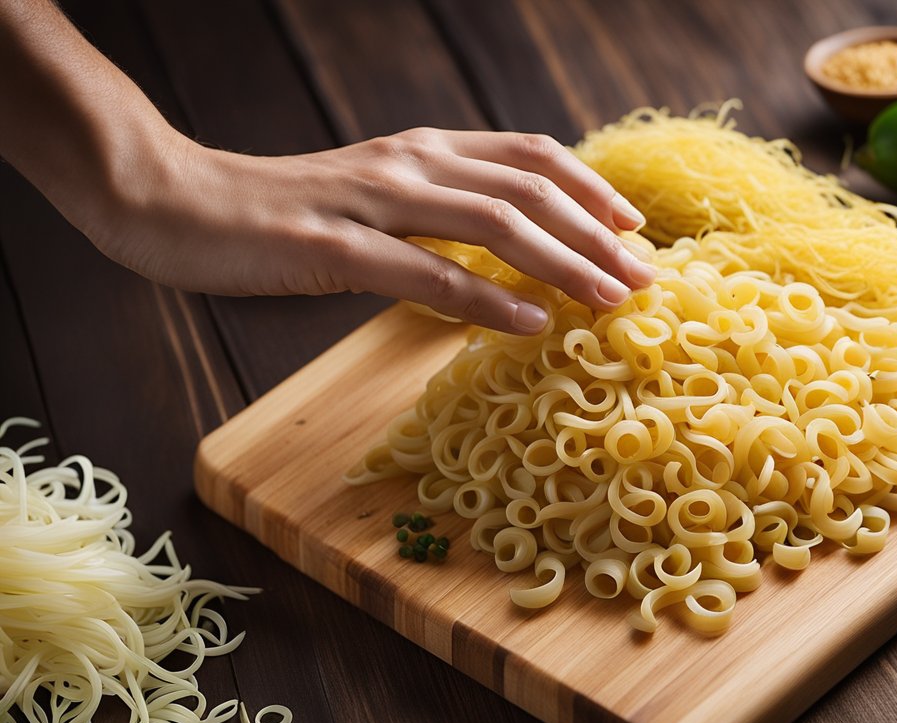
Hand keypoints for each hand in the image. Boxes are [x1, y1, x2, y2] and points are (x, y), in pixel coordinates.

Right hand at [92, 128, 655, 333]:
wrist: (177, 203)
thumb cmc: (283, 213)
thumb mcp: (375, 199)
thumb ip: (437, 213)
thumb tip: (506, 252)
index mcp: (423, 151)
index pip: (530, 156)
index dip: (591, 190)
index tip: (634, 229)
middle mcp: (410, 165)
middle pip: (529, 189)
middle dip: (596, 235)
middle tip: (645, 279)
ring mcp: (374, 203)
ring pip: (493, 224)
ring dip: (562, 263)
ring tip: (608, 300)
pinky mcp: (336, 247)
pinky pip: (428, 274)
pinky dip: (487, 299)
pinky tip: (529, 323)